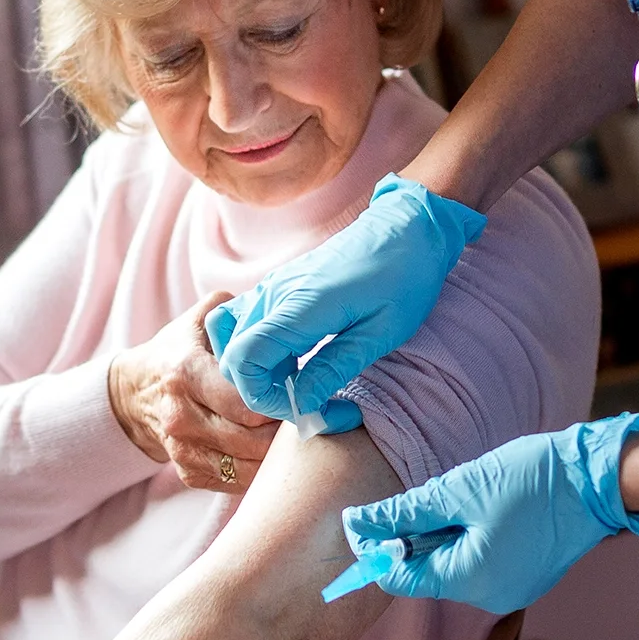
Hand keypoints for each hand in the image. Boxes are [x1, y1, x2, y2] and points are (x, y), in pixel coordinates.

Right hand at [111, 293, 280, 490]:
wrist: (136, 394)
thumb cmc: (179, 353)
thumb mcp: (199, 322)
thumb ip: (233, 310)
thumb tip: (271, 306)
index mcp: (186, 373)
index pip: (246, 402)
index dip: (280, 400)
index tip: (298, 390)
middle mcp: (180, 416)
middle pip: (254, 439)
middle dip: (285, 428)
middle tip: (303, 413)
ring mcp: (183, 450)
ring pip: (249, 466)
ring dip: (278, 452)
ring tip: (290, 431)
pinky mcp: (188, 474)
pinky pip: (238, 482)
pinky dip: (260, 469)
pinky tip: (269, 449)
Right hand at [206, 175, 485, 419]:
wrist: (407, 230)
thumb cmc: (404, 278)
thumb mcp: (382, 332)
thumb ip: (336, 367)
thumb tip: (301, 403)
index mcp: (301, 304)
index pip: (245, 360)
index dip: (265, 397)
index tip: (306, 409)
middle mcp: (274, 294)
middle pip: (233, 358)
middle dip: (265, 393)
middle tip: (313, 404)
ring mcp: (270, 289)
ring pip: (232, 343)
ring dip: (258, 374)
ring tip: (302, 384)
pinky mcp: (274, 289)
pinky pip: (242, 327)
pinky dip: (256, 354)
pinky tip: (293, 363)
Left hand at [340, 413, 638, 613]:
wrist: (598, 478)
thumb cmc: (532, 479)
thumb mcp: (460, 489)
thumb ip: (406, 512)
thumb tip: (360, 523)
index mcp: (471, 579)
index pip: (401, 577)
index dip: (377, 548)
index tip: (362, 519)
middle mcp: (490, 596)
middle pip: (428, 572)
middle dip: (415, 536)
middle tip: (424, 495)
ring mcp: (511, 589)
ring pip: (454, 565)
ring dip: (444, 533)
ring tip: (464, 496)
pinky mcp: (525, 577)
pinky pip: (481, 562)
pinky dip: (470, 538)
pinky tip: (485, 507)